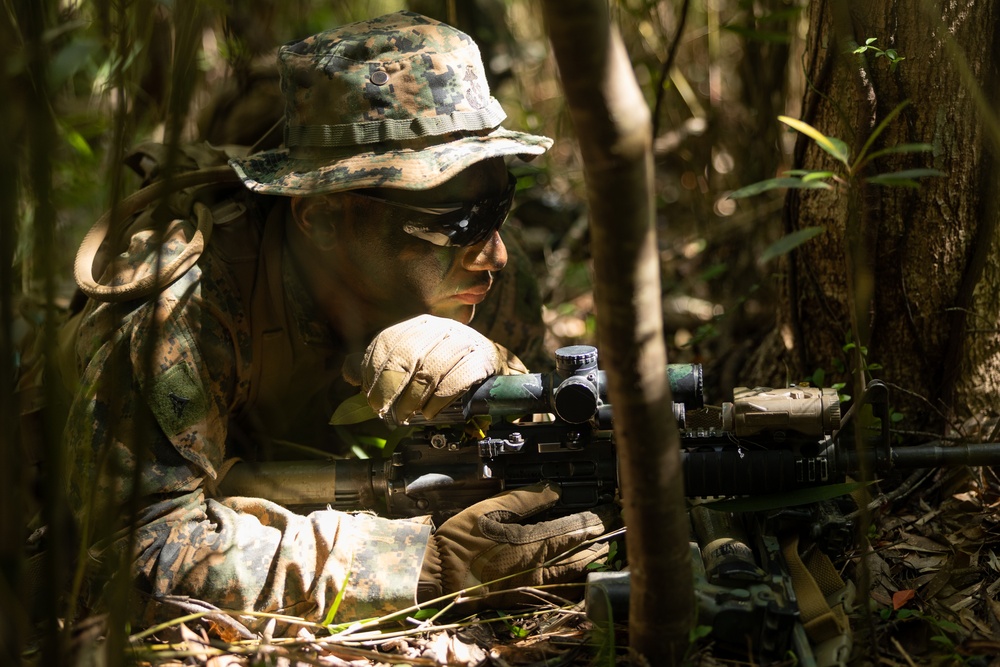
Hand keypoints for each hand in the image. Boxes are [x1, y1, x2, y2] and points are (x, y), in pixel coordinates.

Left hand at [345, 314, 526, 422]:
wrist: (490, 368)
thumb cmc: (446, 367)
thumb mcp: (411, 362)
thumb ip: (379, 366)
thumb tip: (348, 373)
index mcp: (418, 325)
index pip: (388, 342)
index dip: (374, 372)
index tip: (369, 399)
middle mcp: (440, 328)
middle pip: (408, 354)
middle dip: (391, 387)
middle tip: (384, 412)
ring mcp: (464, 342)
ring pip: (431, 369)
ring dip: (414, 397)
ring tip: (406, 416)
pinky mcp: (483, 358)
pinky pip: (457, 379)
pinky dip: (440, 400)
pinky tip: (430, 412)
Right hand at [419, 482, 619, 606]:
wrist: (439, 576)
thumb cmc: (462, 539)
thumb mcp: (492, 510)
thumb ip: (526, 500)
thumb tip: (554, 489)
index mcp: (532, 541)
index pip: (573, 530)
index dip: (593, 522)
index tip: (609, 513)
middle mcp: (539, 565)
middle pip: (580, 555)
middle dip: (599, 545)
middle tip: (616, 534)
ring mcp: (534, 584)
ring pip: (573, 575)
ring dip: (591, 564)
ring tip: (606, 555)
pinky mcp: (525, 596)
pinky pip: (558, 590)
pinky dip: (575, 583)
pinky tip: (583, 578)